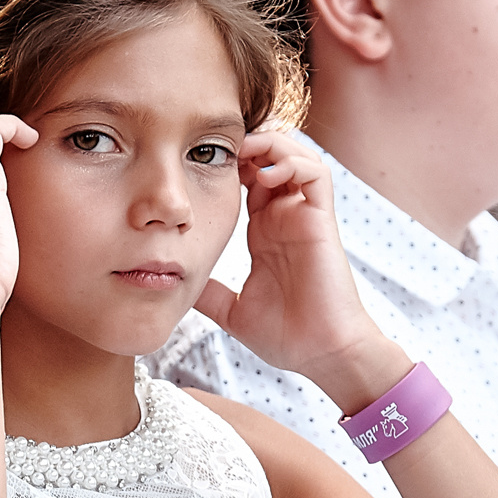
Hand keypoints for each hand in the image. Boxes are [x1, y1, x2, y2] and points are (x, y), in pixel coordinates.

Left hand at [194, 131, 406, 408]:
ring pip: (296, 156)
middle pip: (272, 157)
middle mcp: (285, 217)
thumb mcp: (232, 311)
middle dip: (247, 143)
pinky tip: (267, 176)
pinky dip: (293, 163)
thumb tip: (174, 288)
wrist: (323, 354)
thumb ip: (208, 293)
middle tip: (219, 146)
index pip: (249, 178)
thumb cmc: (289, 337)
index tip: (200, 164)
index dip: (229, 163)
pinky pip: (316, 174)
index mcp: (265, 231)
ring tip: (245, 151)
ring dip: (271, 145)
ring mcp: (305, 216)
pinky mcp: (322, 220)